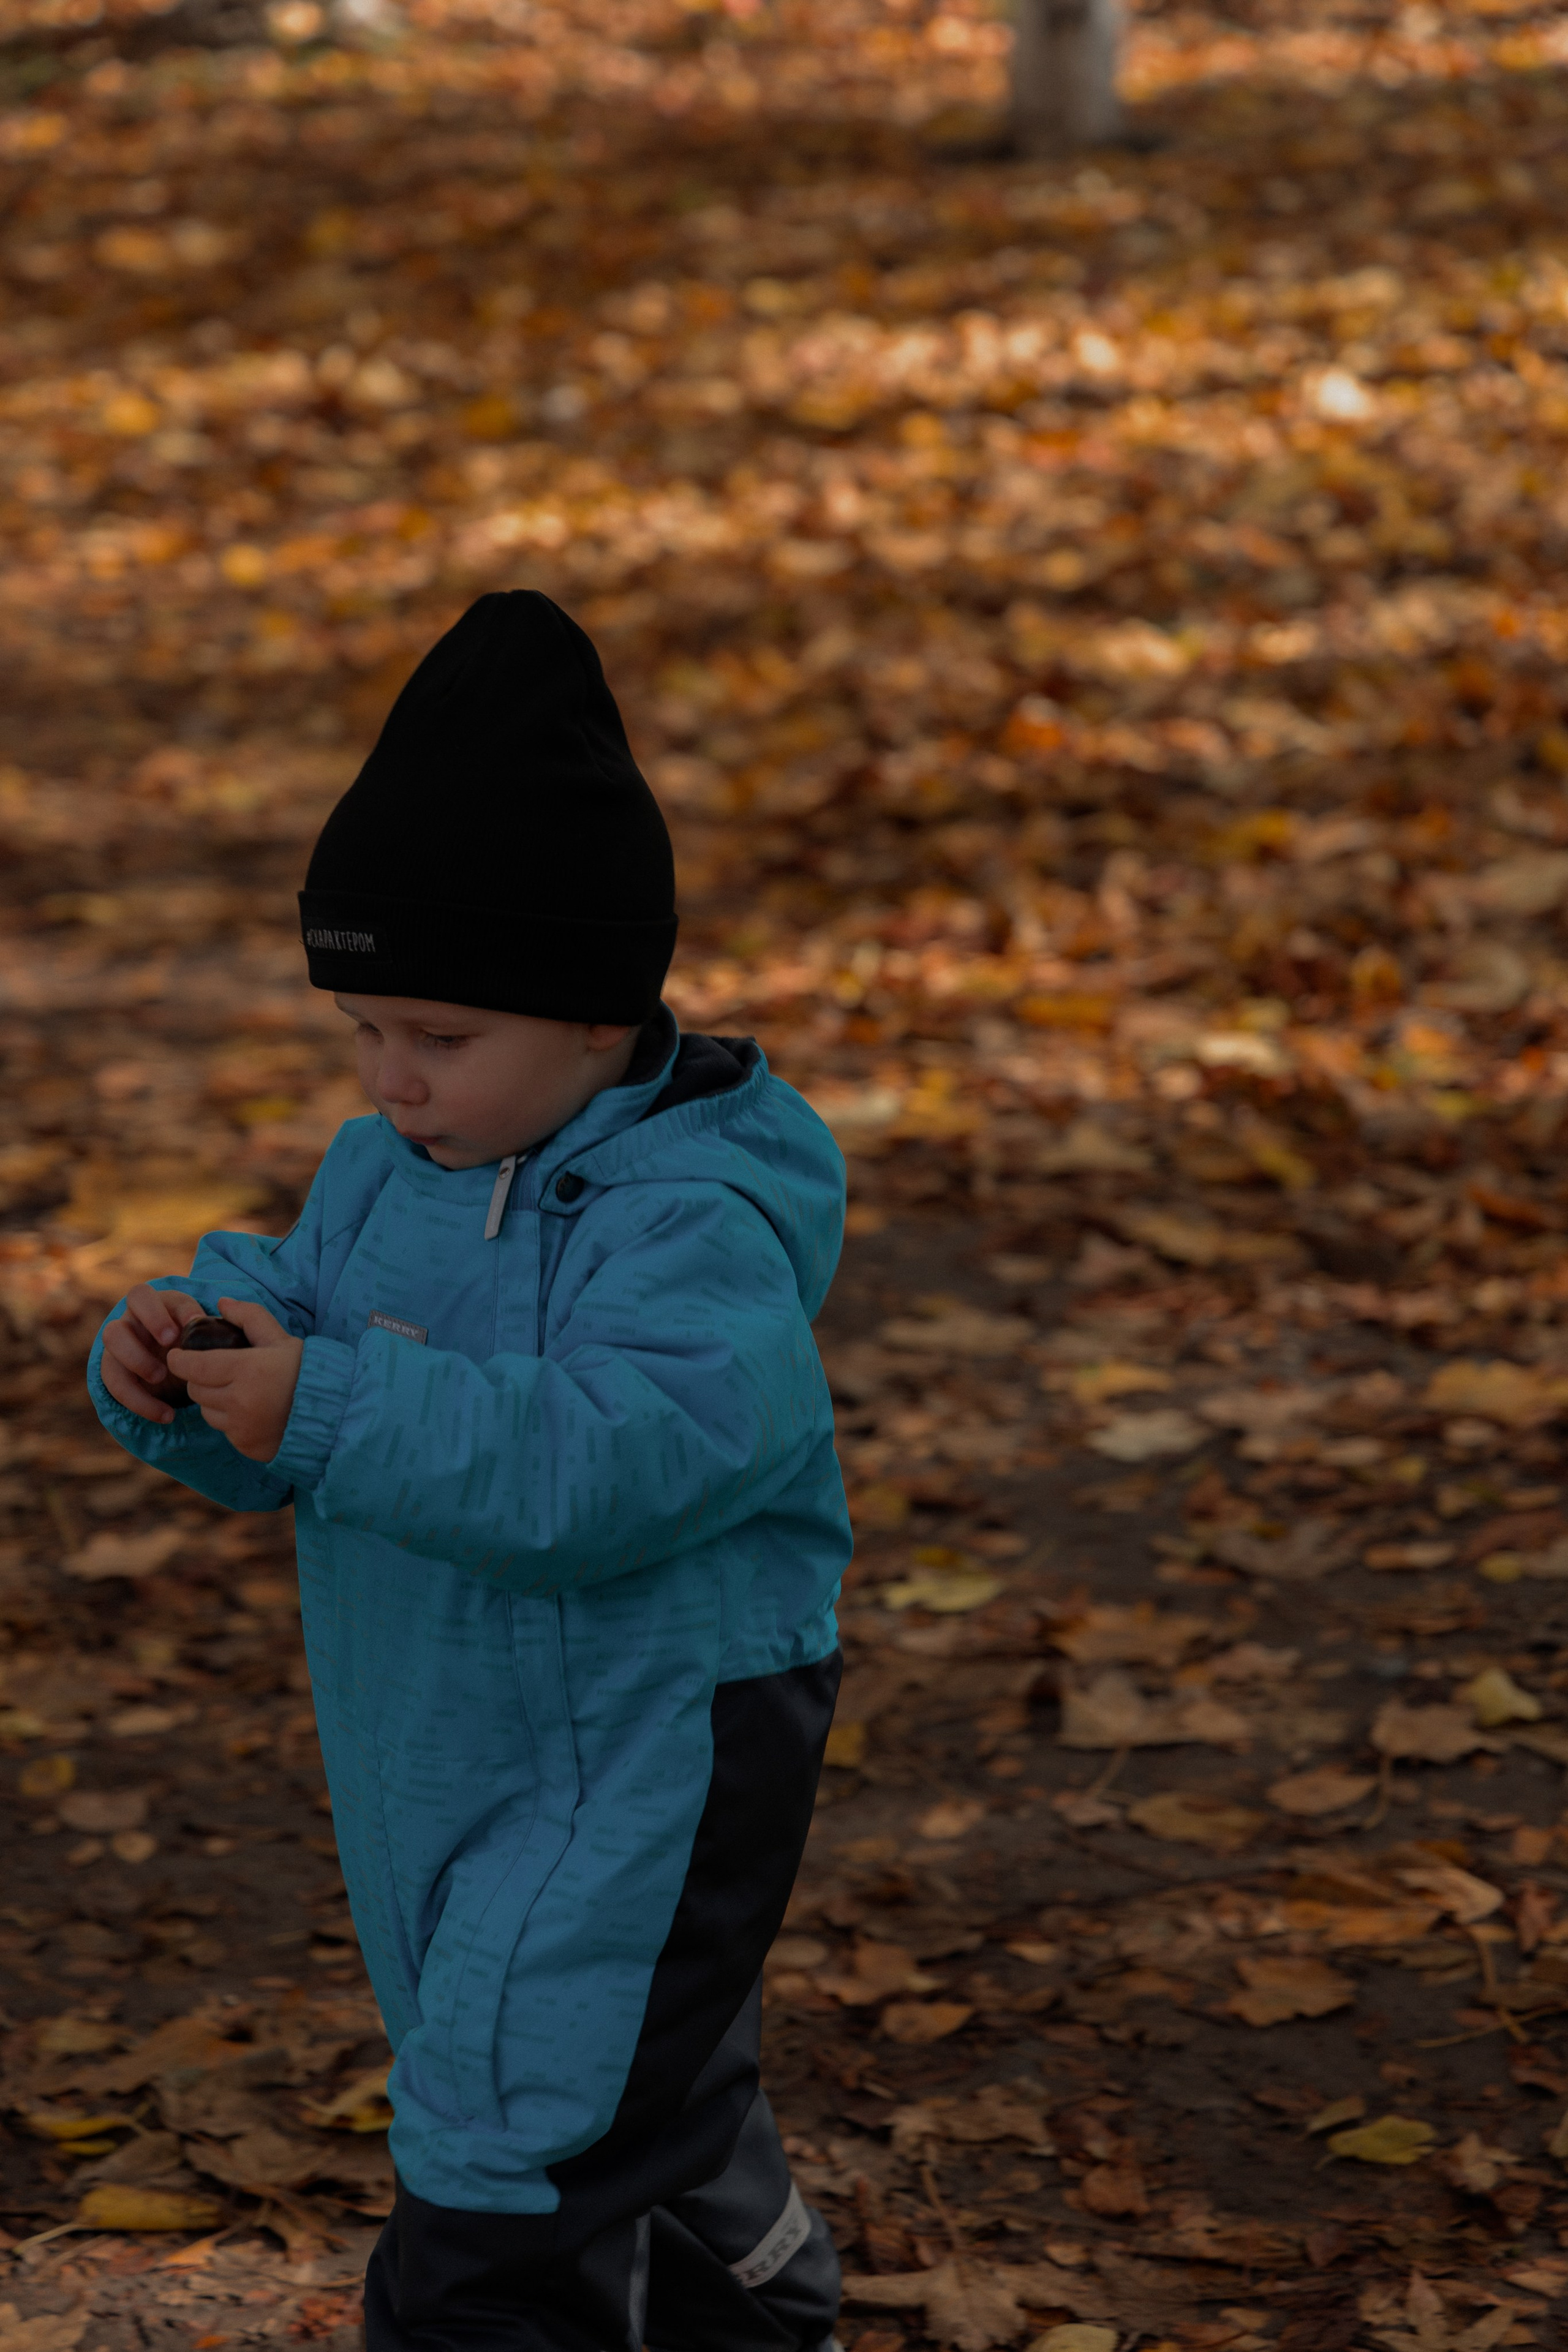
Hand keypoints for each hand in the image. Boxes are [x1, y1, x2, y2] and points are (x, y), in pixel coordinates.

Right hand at [100, 1284, 203, 1423]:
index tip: (193, 1322)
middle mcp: (134, 1318)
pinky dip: (140, 1401)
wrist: (181, 1373)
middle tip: (170, 1343)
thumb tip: (224, 1323)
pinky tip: (166, 1414)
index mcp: (157, 1304)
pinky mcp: (114, 1370)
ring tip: (161, 1376)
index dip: (167, 1308)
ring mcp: (121, 1342)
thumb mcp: (208, 1336)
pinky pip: (113, 1383)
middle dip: (150, 1323)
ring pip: (112, 1337)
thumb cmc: (200, 1347)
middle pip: (131, 1300)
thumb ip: (213, 1328)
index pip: (148, 1295)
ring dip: (136, 1358)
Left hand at [165, 1297, 303, 1462]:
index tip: (178, 1355)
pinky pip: (223, 1430)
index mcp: (247, 1370)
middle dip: (199, 1378)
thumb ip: (250, 1317)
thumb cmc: (304, 1371)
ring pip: (206, 1412)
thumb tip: (221, 1303)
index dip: (180, 1360)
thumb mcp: (280, 1339)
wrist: (331, 1412)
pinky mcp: (245, 1445)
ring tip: (235, 1391)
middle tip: (213, 1371)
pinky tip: (250, 1411)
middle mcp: (240, 1401)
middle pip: (196, 1390)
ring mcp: (242, 1427)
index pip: (195, 1366)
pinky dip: (229, 1420)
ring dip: (213, 1401)